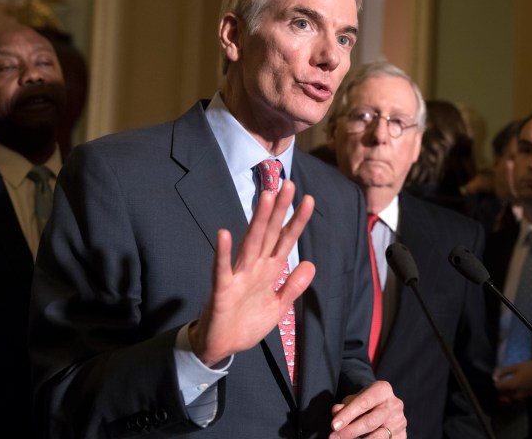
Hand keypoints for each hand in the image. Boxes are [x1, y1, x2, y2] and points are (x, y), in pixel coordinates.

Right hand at [189, 180, 315, 365]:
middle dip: (279, 211)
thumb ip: (293, 287)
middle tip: (288, 185)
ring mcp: (237, 276)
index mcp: (268, 271)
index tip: (308, 200)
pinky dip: (222, 253)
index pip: (285, 241)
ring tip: (265, 198)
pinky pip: (221, 269)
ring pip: (249, 243)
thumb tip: (310, 264)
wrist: (222, 347)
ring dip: (257, 221)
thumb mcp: (278, 308)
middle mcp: (253, 267)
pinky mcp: (221, 290)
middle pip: (269, 234)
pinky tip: (224, 234)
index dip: (296, 222)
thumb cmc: (246, 323)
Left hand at [329, 381, 405, 438]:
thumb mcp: (354, 399)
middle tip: (333, 437)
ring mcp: (400, 421)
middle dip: (350, 431)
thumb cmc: (365, 403)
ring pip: (378, 436)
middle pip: (370, 421)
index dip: (347, 415)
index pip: (363, 402)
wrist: (384, 407)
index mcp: (383, 389)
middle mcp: (394, 404)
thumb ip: (345, 405)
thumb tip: (336, 412)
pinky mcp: (402, 435)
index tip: (333, 425)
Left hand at [493, 360, 531, 404]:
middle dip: (495, 392)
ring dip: (501, 396)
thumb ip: (504, 372)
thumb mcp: (517, 366)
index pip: (497, 388)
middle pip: (501, 396)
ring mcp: (521, 397)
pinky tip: (507, 393)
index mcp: (513, 385)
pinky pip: (514, 401)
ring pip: (507, 400)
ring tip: (498, 389)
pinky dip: (509, 399)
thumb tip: (494, 377)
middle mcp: (516, 394)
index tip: (488, 381)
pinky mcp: (525, 398)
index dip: (491, 385)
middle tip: (491, 386)